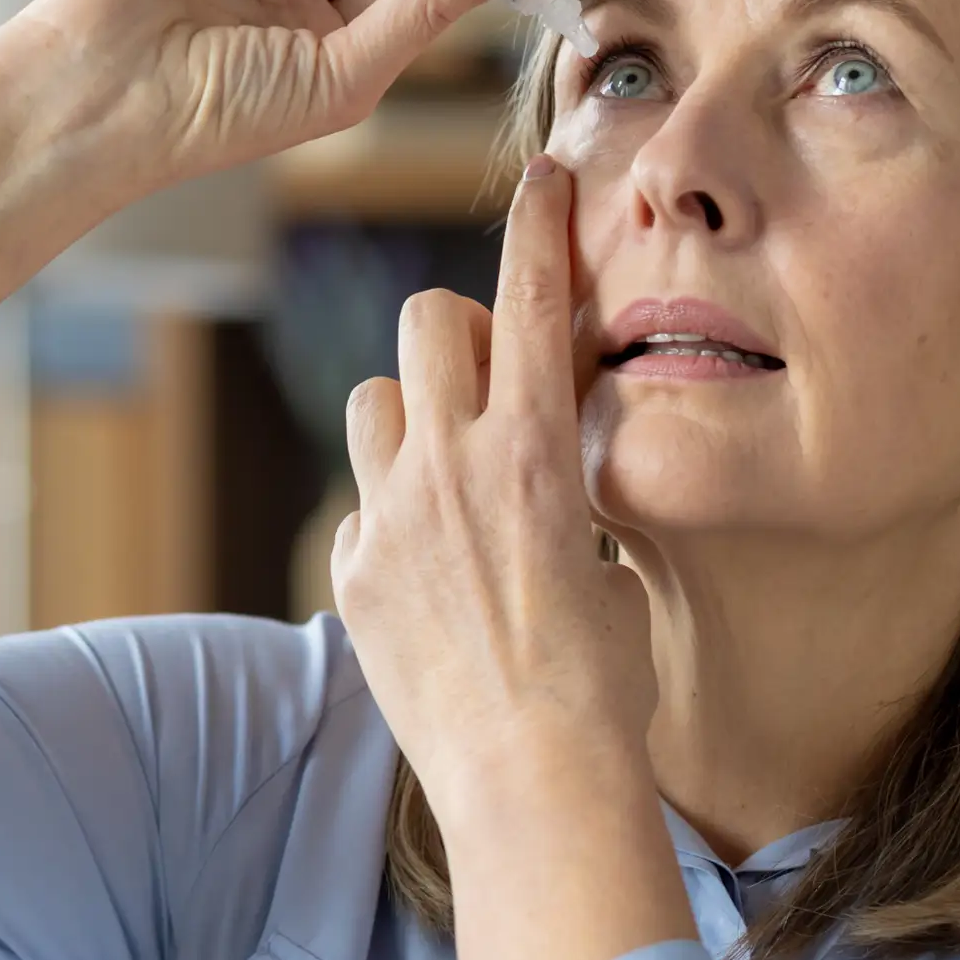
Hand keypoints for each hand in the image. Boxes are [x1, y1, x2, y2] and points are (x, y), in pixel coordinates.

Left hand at [330, 162, 692, 959]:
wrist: (536, 784)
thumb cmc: (605, 685)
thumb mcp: (609, 559)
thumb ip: (566, 490)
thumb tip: (551, 474)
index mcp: (536, 450)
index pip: (529, 297)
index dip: (536, 223)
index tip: (541, 176)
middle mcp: (450, 468)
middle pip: (425, 320)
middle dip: (456, 333)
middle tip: (488, 384)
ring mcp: (388, 520)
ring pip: (375, 403)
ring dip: (410, 419)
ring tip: (450, 479)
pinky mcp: (351, 577)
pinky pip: (360, 508)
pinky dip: (390, 524)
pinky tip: (432, 583)